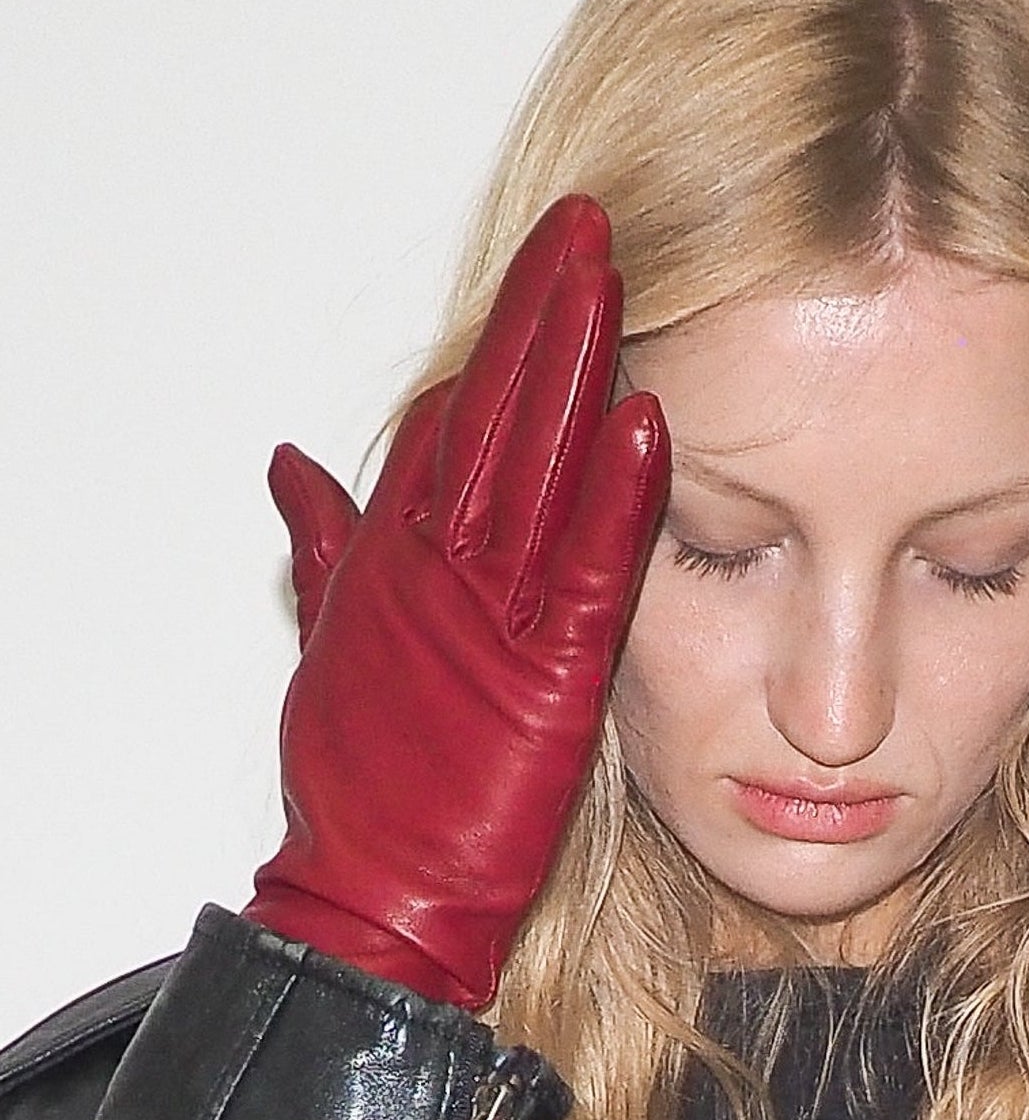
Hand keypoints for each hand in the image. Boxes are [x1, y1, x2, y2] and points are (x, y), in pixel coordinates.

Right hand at [246, 196, 668, 1007]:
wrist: (376, 896)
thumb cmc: (369, 786)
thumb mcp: (336, 646)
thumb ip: (325, 545)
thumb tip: (292, 463)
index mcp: (396, 554)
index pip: (457, 420)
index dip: (503, 339)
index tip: (549, 264)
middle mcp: (433, 566)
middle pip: (495, 416)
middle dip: (540, 316)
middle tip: (586, 224)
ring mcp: (483, 616)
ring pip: (536, 469)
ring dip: (575, 371)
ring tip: (612, 278)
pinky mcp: (542, 677)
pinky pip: (585, 572)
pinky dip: (612, 498)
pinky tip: (645, 425)